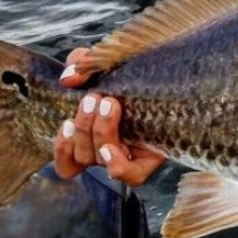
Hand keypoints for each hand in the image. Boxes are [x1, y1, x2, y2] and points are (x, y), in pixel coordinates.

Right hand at [50, 48, 165, 186]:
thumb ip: (82, 64)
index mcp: (92, 135)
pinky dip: (115, 164)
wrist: (176, 72)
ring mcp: (129, 155)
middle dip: (84, 125)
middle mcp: (108, 150)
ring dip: (98, 132)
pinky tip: (111, 146)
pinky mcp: (151, 159)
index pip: (67, 161)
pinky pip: (130, 176)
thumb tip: (68, 77)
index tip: (67, 122)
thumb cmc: (134, 70)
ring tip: (109, 103)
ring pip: (100, 160)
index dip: (61, 148)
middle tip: (94, 98)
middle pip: (83, 155)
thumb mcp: (106, 61)